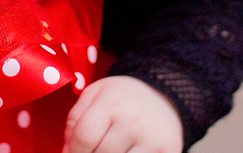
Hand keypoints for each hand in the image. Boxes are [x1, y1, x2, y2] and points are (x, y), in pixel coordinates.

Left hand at [64, 76, 182, 152]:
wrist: (164, 94)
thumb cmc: (122, 98)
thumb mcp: (94, 95)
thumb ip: (74, 121)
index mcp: (113, 102)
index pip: (84, 137)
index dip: (74, 151)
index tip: (75, 152)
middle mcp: (135, 120)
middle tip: (95, 149)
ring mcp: (153, 139)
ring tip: (111, 149)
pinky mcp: (169, 151)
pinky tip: (126, 152)